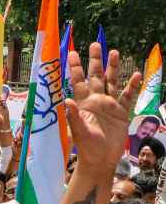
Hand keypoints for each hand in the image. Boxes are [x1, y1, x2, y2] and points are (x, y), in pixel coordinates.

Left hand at [66, 43, 141, 176]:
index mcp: (83, 104)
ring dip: (113, 68)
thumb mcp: (79, 132)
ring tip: (114, 52)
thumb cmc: (87, 147)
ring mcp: (109, 105)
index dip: (75, 68)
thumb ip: (74, 116)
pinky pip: (127, 96)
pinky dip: (132, 86)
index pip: (77, 82)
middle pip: (95, 76)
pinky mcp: (121, 112)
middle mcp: (96, 101)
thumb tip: (67, 100)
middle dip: (95, 61)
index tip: (71, 53)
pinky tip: (136, 74)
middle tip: (95, 44)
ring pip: (112, 82)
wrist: (101, 159)